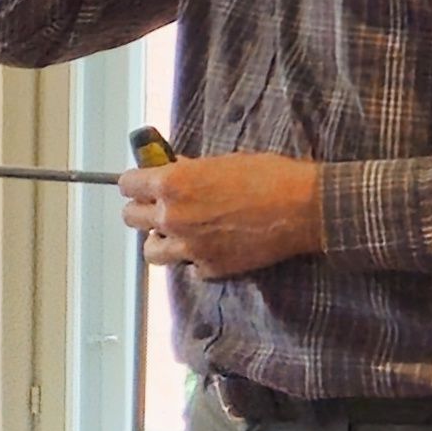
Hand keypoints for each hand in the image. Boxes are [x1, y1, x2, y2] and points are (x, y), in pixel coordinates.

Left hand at [124, 149, 328, 279]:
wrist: (304, 208)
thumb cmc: (269, 176)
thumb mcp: (222, 162)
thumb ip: (191, 171)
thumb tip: (176, 171)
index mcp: (171, 184)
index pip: (127, 185)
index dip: (134, 183)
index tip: (140, 185)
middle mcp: (172, 217)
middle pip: (131, 218)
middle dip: (142, 210)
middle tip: (157, 207)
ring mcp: (189, 247)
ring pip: (151, 251)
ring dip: (160, 240)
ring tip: (176, 233)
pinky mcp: (210, 268)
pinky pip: (189, 267)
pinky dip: (196, 259)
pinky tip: (212, 247)